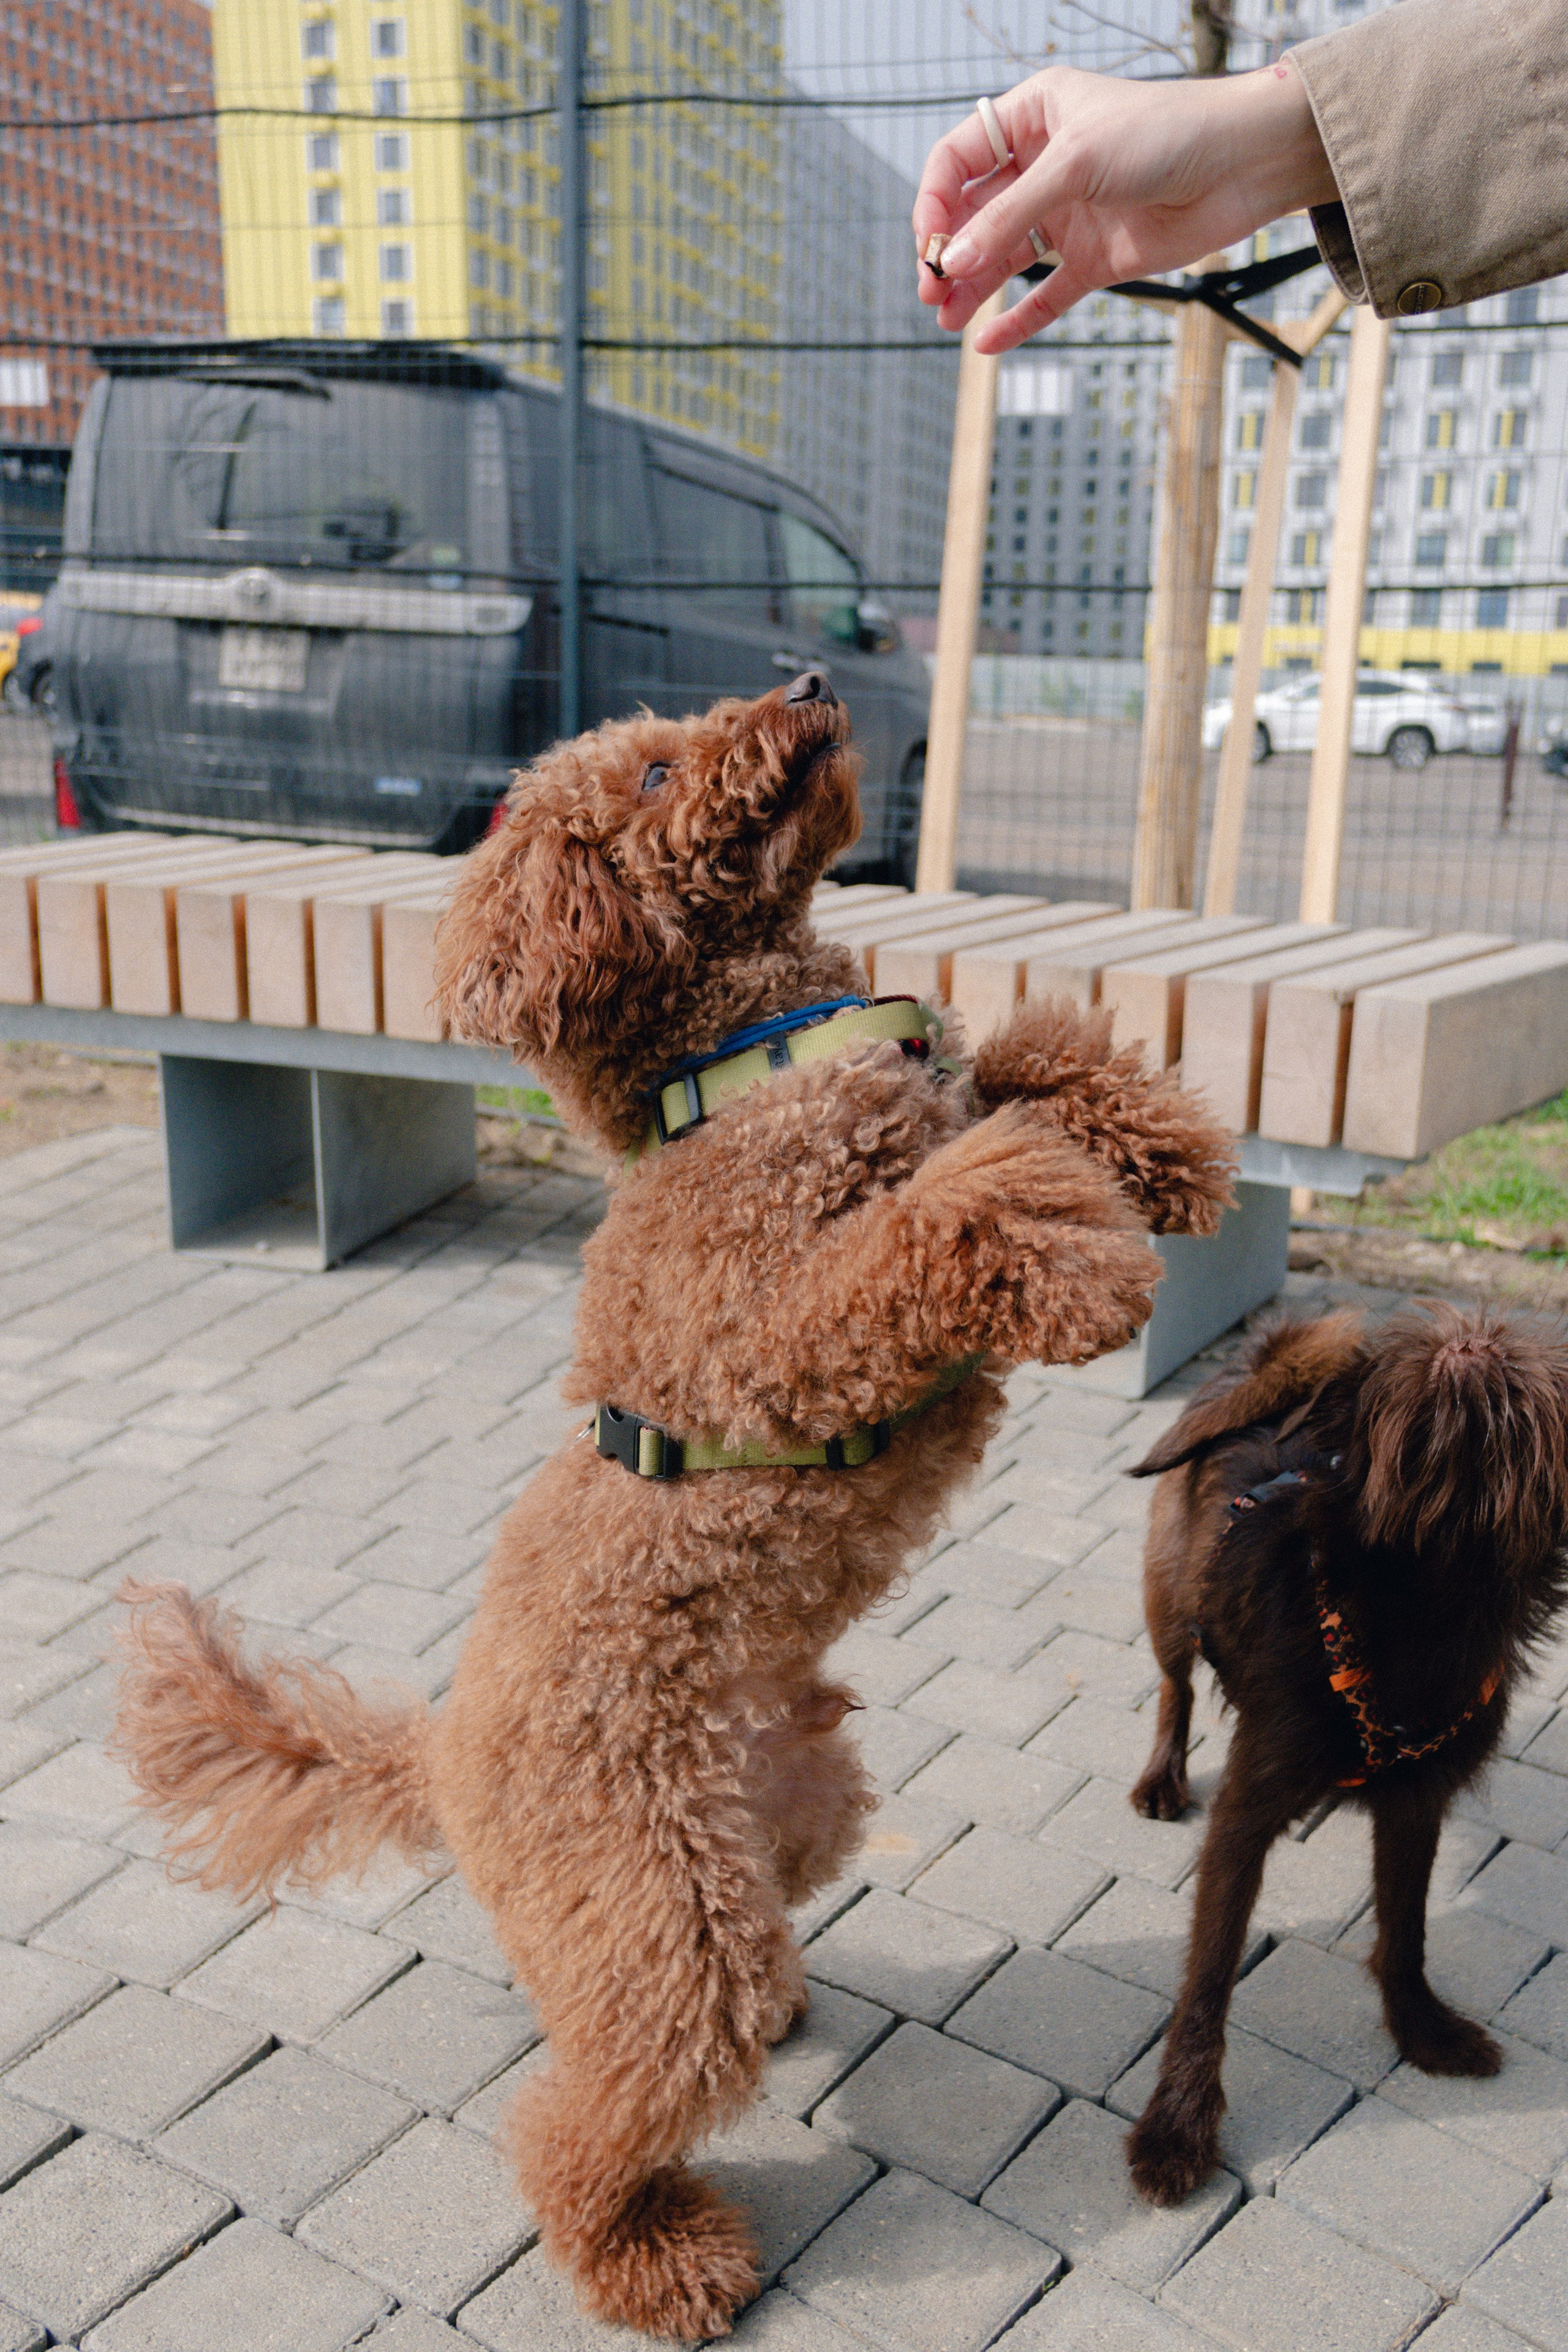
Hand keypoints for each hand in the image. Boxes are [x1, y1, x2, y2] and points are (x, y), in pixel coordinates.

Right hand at [914, 62, 1339, 353]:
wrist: (1241, 166)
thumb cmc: (1166, 133)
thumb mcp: (1077, 163)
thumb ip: (1013, 214)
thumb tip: (955, 262)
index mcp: (1035, 117)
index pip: (959, 159)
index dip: (935, 201)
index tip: (929, 243)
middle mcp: (1046, 165)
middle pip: (976, 214)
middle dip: (950, 252)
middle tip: (931, 291)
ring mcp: (1071, 214)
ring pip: (1005, 257)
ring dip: (974, 288)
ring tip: (945, 319)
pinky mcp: (1097, 258)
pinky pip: (1046, 294)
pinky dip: (1017, 319)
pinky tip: (986, 342)